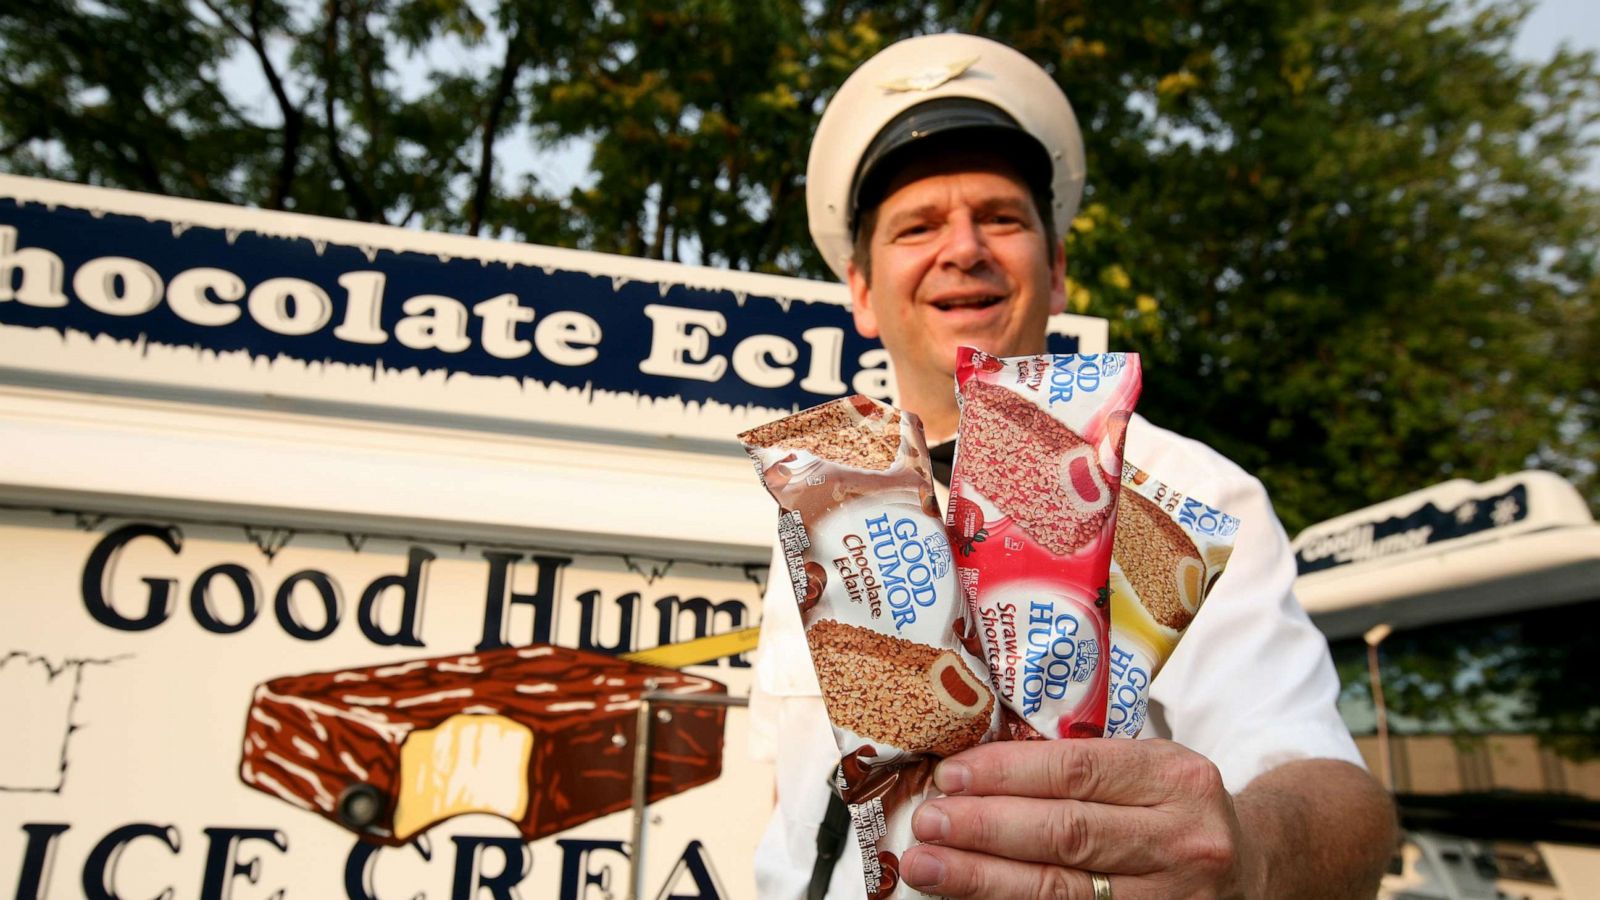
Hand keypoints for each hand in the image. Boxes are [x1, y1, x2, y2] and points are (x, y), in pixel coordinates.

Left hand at [899, 738, 1260, 898]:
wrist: (1252, 866)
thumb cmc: (1174, 806)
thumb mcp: (1149, 768)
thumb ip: (1080, 767)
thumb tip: (972, 773)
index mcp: (1176, 777)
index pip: (1076, 771)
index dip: (1005, 774)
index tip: (949, 777)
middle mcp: (1183, 839)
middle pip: (1067, 835)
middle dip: (985, 829)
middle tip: (927, 824)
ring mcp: (1175, 899)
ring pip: (1064, 892)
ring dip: (985, 880)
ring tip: (929, 868)